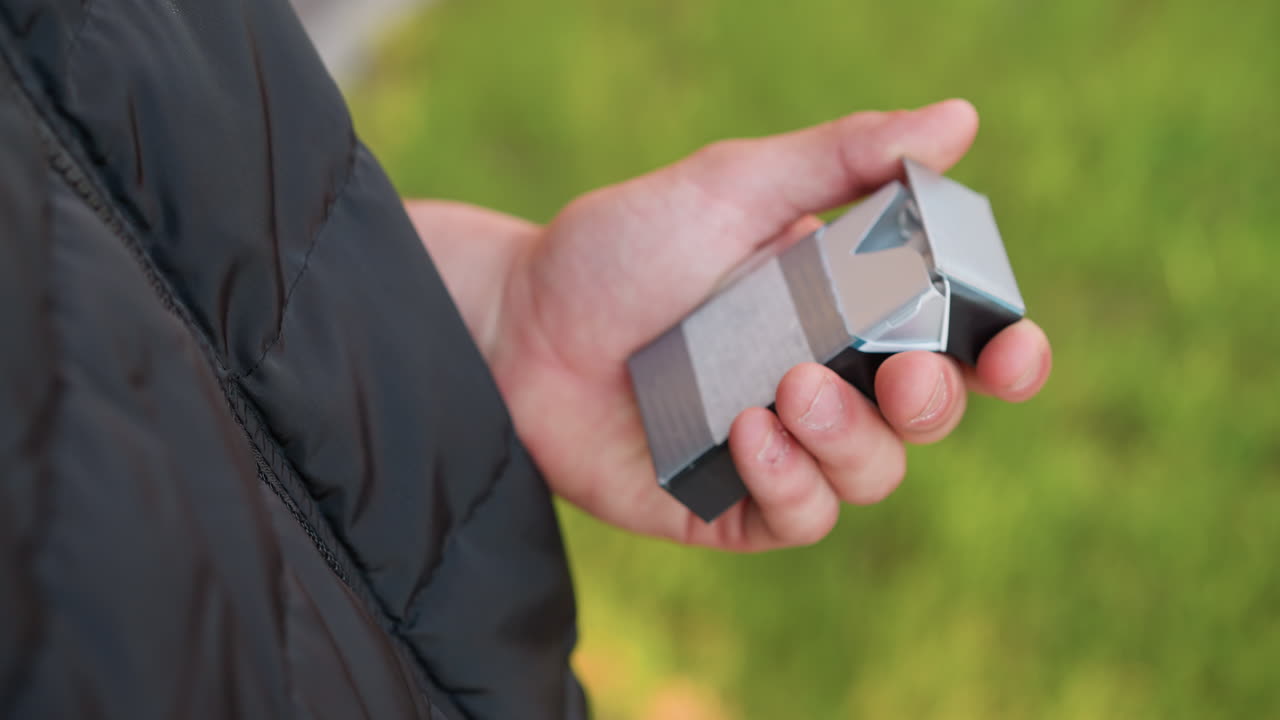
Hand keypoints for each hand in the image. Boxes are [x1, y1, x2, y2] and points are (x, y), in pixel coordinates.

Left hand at [408, 99, 1051, 551]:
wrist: (515, 323)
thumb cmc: (620, 247)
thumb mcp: (732, 185)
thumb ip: (843, 158)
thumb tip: (959, 121)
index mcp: (845, 310)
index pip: (953, 343)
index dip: (1003, 355)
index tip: (1015, 346)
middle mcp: (824, 383)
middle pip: (928, 419)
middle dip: (933, 403)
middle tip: (900, 373)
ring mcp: (776, 448)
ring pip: (871, 477)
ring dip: (850, 441)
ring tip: (788, 390)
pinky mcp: (726, 503)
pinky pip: (797, 518)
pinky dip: (790, 482)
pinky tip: (746, 432)